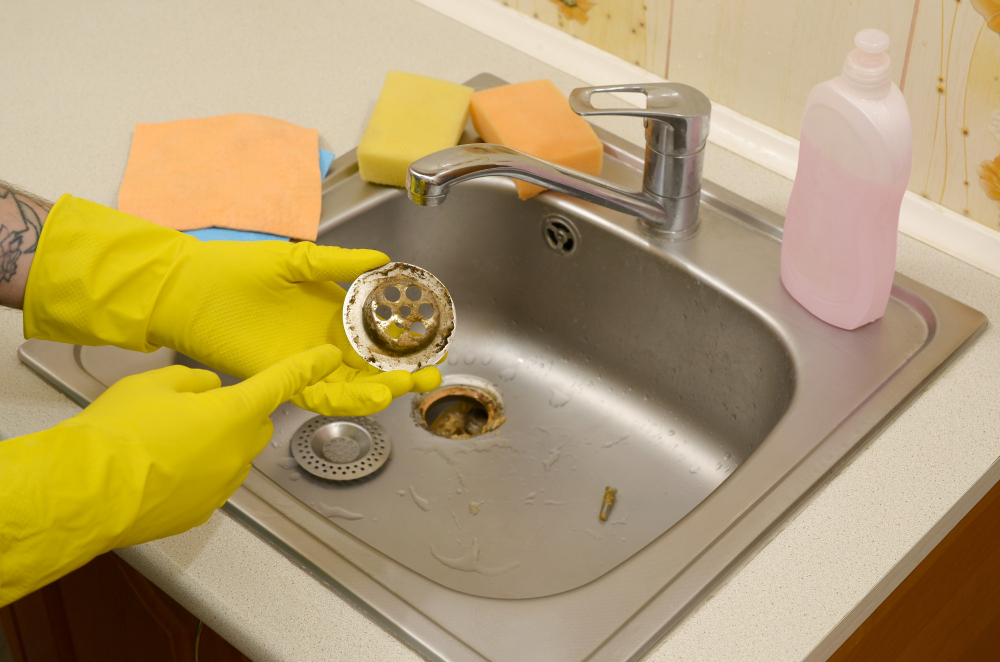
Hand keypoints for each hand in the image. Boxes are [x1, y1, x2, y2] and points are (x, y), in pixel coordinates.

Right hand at [0, 345, 339, 605]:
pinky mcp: (201, 513)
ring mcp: (221, 488)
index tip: (328, 359)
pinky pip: (211, 484)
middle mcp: (238, 454)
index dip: (307, 367)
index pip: (281, 383)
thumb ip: (193, 382)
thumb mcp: (153, 384)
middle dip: (239, 413)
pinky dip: (196, 474)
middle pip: (256, 425)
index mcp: (233, 414)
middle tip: (194, 408)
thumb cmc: (117, 432)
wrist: (84, 492)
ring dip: (215, 445)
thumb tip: (208, 391)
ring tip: (165, 443)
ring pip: (233, 457)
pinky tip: (160, 472)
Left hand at [23, 195, 440, 415]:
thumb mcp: (297, 261)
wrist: (189, 286)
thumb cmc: (235, 268)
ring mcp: (303, 362)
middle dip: (404, 374)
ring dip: (381, 390)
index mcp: (331, 314)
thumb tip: (382, 260)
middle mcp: (322, 343)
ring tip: (407, 386)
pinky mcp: (281, 376)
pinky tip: (372, 393)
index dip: (405, 343)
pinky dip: (346, 398)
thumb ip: (338, 263)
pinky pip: (319, 396)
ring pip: (351, 387)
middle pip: (371, 368)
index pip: (376, 336)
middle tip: (432, 374)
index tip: (433, 343)